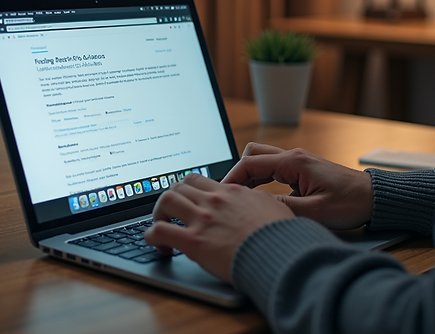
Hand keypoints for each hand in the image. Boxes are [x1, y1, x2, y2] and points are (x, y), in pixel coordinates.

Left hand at [144, 173, 293, 282]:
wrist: (281, 253)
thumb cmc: (282, 236)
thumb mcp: (274, 208)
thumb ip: (258, 202)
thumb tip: (254, 204)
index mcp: (233, 192)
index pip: (201, 180)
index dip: (190, 189)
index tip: (188, 200)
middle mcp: (214, 200)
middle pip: (180, 185)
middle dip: (171, 198)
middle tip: (170, 213)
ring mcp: (203, 219)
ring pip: (166, 200)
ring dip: (158, 212)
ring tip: (161, 226)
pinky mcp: (194, 241)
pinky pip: (160, 231)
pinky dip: (152, 236)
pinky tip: (157, 245)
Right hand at [222, 142, 372, 229]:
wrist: (374, 198)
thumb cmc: (350, 203)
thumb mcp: (314, 211)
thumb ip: (282, 207)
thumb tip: (255, 207)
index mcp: (294, 162)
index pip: (250, 163)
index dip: (232, 178)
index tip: (222, 194)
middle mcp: (294, 157)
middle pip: (252, 154)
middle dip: (237, 172)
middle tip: (229, 194)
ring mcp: (298, 162)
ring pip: (262, 160)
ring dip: (248, 176)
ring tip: (240, 198)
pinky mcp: (302, 171)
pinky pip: (273, 169)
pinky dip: (260, 180)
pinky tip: (258, 197)